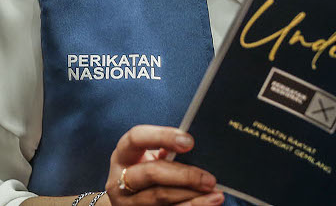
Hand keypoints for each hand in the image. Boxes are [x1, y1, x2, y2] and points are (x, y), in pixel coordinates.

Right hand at [105, 125, 222, 205]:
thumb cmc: (145, 173)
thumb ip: (164, 153)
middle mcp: (120, 179)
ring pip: (160, 197)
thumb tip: (192, 149)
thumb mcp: (147, 159)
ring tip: (216, 194)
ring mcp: (128, 203)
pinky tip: (208, 204)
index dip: (162, 136)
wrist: (130, 201)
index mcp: (123, 155)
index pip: (137, 138)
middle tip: (210, 179)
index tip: (189, 141)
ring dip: (192, 197)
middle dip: (184, 175)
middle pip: (151, 172)